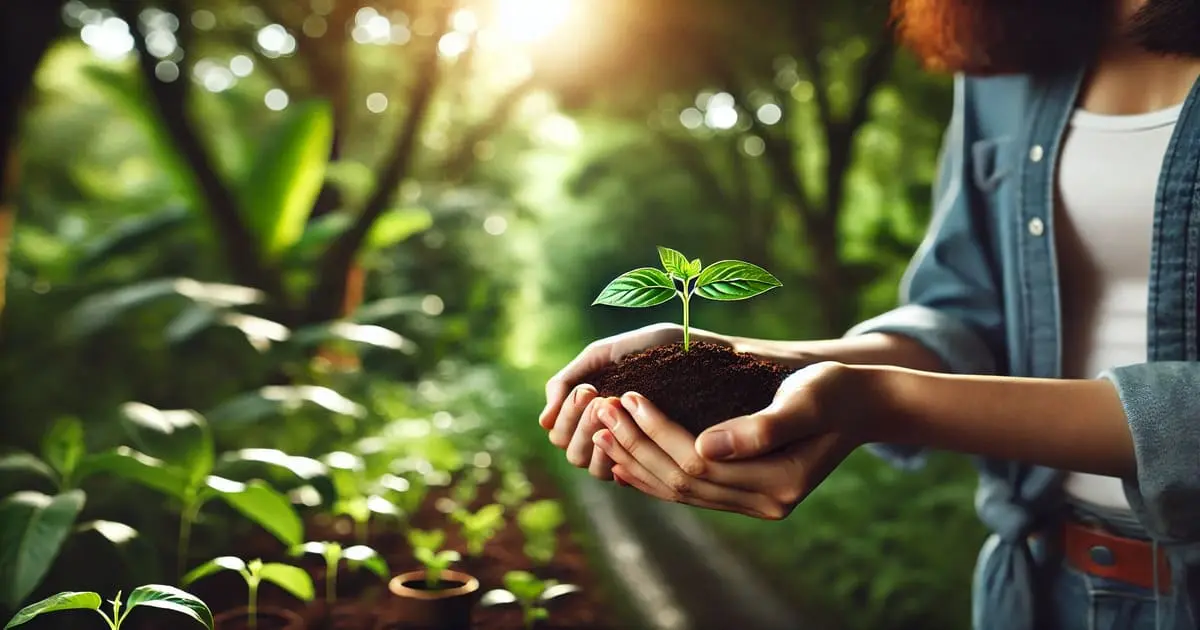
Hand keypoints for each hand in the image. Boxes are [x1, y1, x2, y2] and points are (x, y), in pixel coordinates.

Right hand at [539, 323, 731, 478]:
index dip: (567, 417)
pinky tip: (636, 428)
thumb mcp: (608, 355)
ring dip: (595, 438)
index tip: (589, 390)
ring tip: (614, 406)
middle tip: (598, 395)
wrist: (716, 354)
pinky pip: (626, 474)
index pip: (558, 433)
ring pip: (592, 467)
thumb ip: (569, 377)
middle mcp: (610, 439)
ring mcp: (633, 454)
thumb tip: (543, 419)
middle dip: (579, 424)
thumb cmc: (664, 349)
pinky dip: (622, 453)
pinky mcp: (660, 467)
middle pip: (571, 453)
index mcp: (593, 415)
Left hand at [590, 362, 877, 518]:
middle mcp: (766, 504)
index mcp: (779, 484)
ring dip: (636, 461)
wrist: (860, 403)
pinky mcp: (747, 495)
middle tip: (599, 409)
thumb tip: (705, 448)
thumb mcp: (804, 401)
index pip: (699, 462)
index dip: (657, 431)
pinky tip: (623, 462)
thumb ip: (760, 428)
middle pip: (683, 481)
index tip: (627, 396)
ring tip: (600, 431)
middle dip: (636, 445)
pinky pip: (692, 493)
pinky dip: (655, 476)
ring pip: (682, 491)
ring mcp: (756, 504)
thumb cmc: (833, 391)